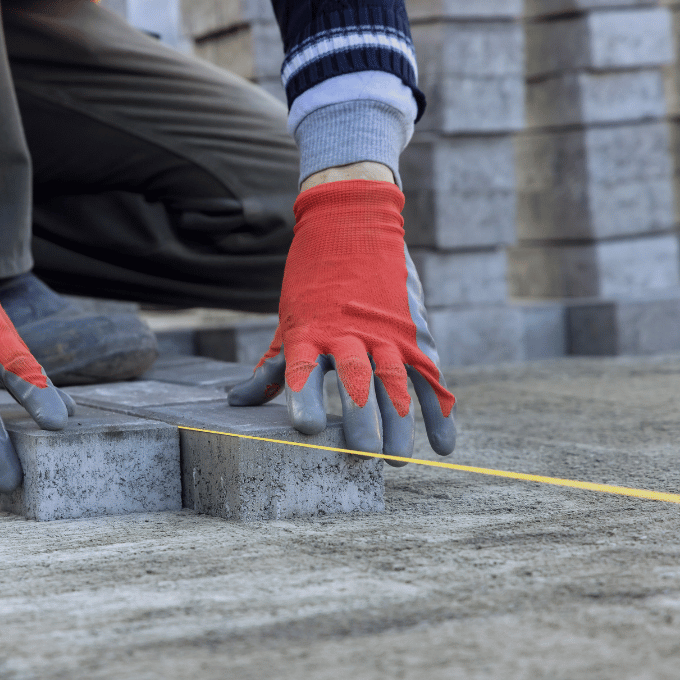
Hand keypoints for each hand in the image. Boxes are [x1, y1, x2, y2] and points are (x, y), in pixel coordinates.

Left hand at [228, 180, 455, 464]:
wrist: (352, 221)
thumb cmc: (312, 281)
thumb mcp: (289, 321)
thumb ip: (272, 367)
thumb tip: (237, 403)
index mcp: (311, 330)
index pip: (304, 370)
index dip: (304, 399)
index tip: (306, 429)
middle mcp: (349, 331)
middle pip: (356, 381)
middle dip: (361, 419)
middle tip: (362, 455)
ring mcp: (385, 331)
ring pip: (395, 381)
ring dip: (398, 422)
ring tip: (396, 458)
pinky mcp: (412, 331)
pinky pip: (429, 376)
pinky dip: (440, 411)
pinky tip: (442, 445)